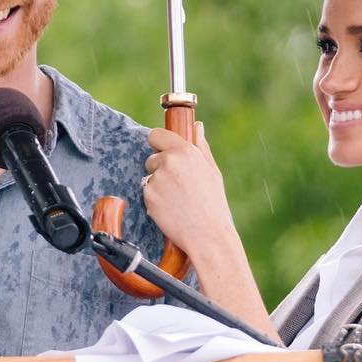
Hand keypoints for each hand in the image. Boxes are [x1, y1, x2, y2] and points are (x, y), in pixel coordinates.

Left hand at [142, 122, 233, 252]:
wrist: (207, 234)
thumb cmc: (213, 203)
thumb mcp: (212, 171)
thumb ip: (201, 146)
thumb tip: (197, 127)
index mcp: (185, 151)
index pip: (156, 134)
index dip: (158, 143)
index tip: (161, 150)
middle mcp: (169, 161)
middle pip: (151, 158)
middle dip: (159, 169)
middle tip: (178, 186)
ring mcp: (156, 179)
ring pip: (149, 177)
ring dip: (158, 186)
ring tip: (177, 200)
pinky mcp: (148, 196)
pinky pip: (147, 193)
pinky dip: (155, 201)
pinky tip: (171, 209)